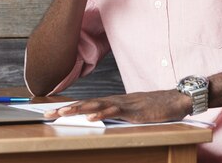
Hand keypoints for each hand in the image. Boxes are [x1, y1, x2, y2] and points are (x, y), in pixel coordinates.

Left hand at [44, 90, 191, 123]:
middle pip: (85, 103)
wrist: (174, 100)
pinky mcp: (133, 110)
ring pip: (96, 105)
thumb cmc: (152, 107)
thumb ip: (114, 114)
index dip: (67, 108)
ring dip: (78, 109)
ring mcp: (122, 104)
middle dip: (65, 109)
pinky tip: (91, 117)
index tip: (50, 113)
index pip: (85, 104)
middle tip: (47, 114)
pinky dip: (102, 114)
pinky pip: (115, 112)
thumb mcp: (129, 113)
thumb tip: (98, 120)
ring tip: (63, 113)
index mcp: (111, 102)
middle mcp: (113, 101)